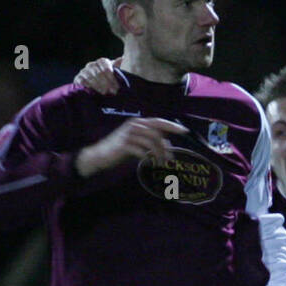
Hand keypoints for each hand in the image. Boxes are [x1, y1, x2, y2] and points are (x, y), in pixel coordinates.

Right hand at [74, 57, 122, 94]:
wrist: (96, 85)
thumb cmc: (109, 78)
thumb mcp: (115, 72)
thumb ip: (118, 66)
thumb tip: (123, 58)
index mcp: (102, 62)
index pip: (106, 68)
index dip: (112, 78)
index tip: (117, 87)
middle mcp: (92, 65)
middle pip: (99, 73)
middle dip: (106, 84)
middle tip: (112, 92)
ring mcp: (84, 71)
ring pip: (91, 78)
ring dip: (98, 86)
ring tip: (104, 93)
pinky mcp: (78, 78)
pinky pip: (82, 81)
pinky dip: (87, 86)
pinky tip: (93, 92)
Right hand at [74, 116, 188, 176]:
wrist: (100, 155)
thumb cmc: (120, 149)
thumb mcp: (138, 142)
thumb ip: (151, 141)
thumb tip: (167, 145)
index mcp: (138, 122)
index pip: (159, 121)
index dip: (172, 126)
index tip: (185, 131)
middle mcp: (133, 125)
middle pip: (157, 133)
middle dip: (165, 147)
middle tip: (169, 159)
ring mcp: (128, 134)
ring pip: (151, 143)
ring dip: (158, 155)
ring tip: (159, 164)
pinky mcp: (124, 145)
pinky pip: (141, 151)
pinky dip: (147, 158)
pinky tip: (148, 163)